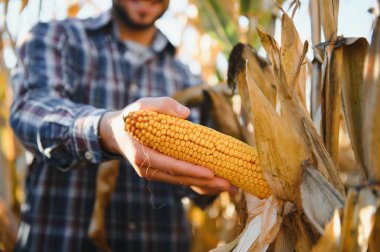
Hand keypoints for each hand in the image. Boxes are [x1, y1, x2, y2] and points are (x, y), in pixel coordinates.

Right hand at [99, 97, 231, 194]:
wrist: (116, 133)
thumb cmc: (132, 117)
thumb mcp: (142, 105)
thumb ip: (163, 105)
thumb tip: (186, 114)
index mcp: (142, 154)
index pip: (170, 165)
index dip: (191, 170)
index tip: (211, 173)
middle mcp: (147, 169)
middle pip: (179, 178)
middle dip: (204, 182)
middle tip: (228, 184)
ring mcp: (153, 173)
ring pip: (181, 182)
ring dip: (204, 186)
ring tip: (227, 187)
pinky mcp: (159, 173)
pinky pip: (179, 179)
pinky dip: (196, 182)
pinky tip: (214, 184)